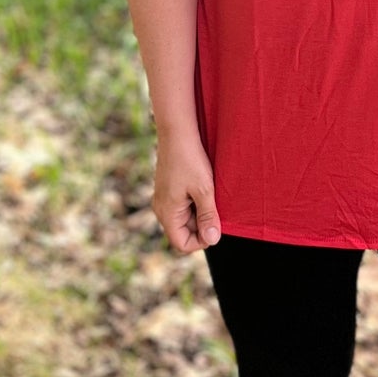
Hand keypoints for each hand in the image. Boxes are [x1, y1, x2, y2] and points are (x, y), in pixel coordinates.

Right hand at [153, 131, 221, 253]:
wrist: (177, 132)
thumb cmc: (190, 159)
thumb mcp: (204, 190)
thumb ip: (208, 216)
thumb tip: (212, 240)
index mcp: (166, 213)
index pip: (182, 244)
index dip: (202, 241)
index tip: (216, 224)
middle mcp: (162, 209)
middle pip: (184, 233)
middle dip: (203, 225)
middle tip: (216, 205)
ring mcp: (164, 200)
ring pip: (186, 219)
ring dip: (201, 212)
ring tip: (210, 194)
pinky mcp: (169, 190)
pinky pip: (184, 207)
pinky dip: (196, 202)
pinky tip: (204, 187)